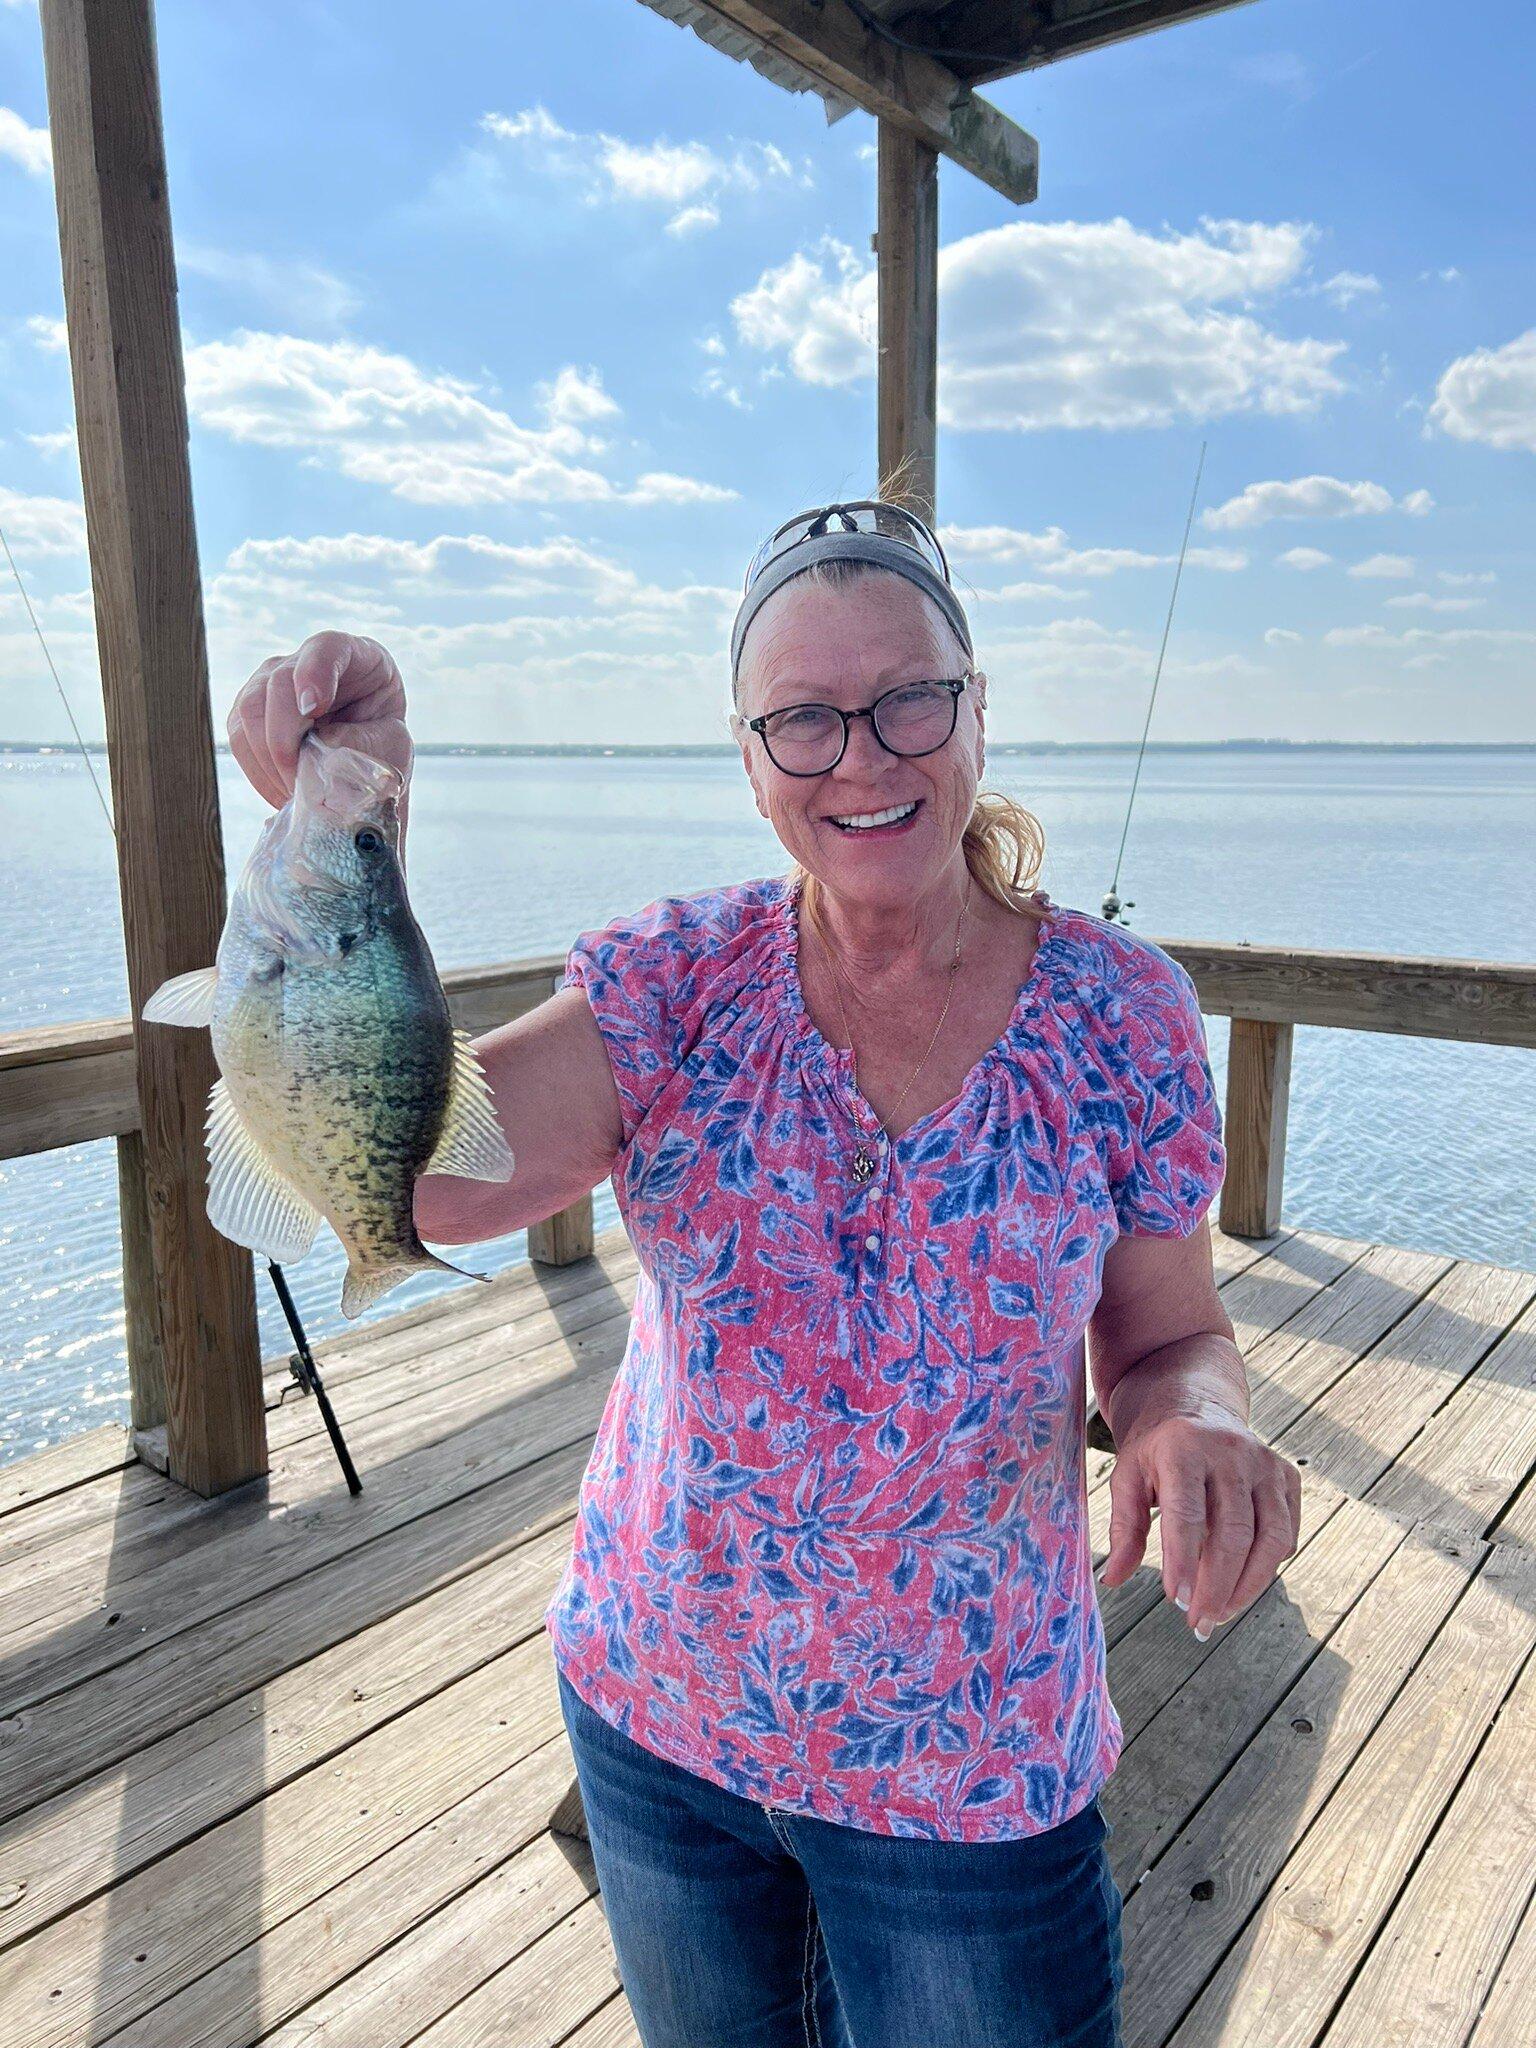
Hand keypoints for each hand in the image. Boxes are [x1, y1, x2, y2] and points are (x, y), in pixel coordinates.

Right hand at [227, 631, 411, 807]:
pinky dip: (258, 771)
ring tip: (295, 792)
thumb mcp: (391, 744)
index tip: (313, 708)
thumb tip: (321, 749)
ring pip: (249, 710)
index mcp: (355, 656)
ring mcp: (272, 681)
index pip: (326, 649)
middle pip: (277, 683)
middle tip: (301, 781)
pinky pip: (239, 737)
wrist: (367, 760)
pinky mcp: (252, 711)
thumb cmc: (384, 743)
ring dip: (268, 759)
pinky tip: (282, 791)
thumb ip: (364, 742)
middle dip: (283, 738)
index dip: (314, 673)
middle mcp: (305, 660)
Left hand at [1098, 1413, 1300, 1639]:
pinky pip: (1286, 1532)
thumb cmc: (1155, 1449)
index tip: (1178, 1602)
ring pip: (1270, 1538)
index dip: (1184, 1561)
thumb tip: (1112, 1580)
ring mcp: (1265, 1462)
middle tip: (1198, 1623)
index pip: (1187, 1513)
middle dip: (1217, 1585)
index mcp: (1183, 1447)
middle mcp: (1231, 1451)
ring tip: (1220, 1613)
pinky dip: (1268, 1566)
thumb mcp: (1128, 1475)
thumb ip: (1124, 1528)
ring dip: (1247, 1585)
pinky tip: (1242, 1584)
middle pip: (1233, 1533)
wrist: (1194, 1404)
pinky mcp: (1288, 1475)